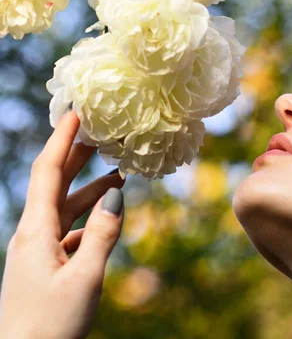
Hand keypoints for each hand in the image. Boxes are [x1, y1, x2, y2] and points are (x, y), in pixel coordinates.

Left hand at [0, 110, 126, 338]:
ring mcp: (38, 249)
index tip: (75, 113)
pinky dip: (88, 215)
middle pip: (54, 182)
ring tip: (117, 172)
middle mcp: (33, 234)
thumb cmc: (52, 323)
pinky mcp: (46, 263)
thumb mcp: (85, 278)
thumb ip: (102, 234)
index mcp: (36, 231)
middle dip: (76, 155)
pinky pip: (68, 228)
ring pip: (64, 206)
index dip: (61, 140)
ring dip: (88, 187)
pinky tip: (106, 216)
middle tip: (100, 131)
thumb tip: (117, 195)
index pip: (47, 172)